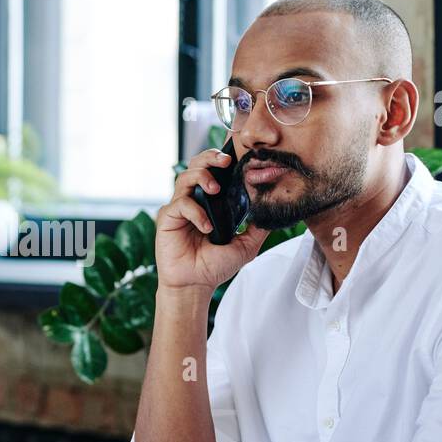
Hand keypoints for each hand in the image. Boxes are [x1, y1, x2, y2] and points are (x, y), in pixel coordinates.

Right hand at [156, 148, 269, 291]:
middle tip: (224, 162)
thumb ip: (258, 228)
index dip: (222, 159)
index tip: (237, 156)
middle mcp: (194, 200)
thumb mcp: (246, 245)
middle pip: (196, 165)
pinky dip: (195, 211)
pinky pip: (180, 204)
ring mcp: (179, 207)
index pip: (214, 171)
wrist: (195, 284)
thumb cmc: (215, 265)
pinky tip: (206, 226)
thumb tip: (273, 212)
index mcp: (211, 201)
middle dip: (210, 158)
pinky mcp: (168, 218)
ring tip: (214, 190)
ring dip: (202, 177)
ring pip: (185, 177)